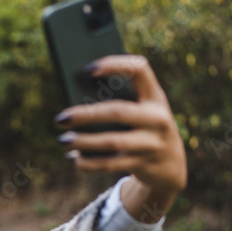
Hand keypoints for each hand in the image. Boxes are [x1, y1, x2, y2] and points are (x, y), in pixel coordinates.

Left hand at [57, 55, 187, 220]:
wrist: (171, 165)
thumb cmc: (143, 128)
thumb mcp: (140, 111)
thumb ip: (118, 102)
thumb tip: (74, 101)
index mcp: (155, 96)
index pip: (139, 70)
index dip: (115, 65)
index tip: (87, 69)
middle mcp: (158, 118)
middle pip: (118, 111)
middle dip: (86, 114)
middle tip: (60, 118)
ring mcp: (153, 143)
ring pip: (113, 141)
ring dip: (84, 141)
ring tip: (63, 140)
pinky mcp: (144, 164)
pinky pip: (111, 164)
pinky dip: (89, 163)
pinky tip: (74, 158)